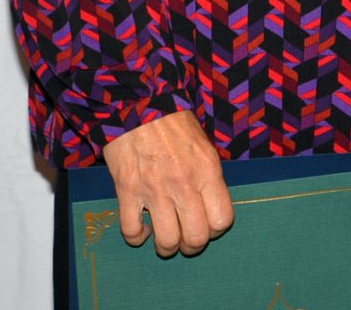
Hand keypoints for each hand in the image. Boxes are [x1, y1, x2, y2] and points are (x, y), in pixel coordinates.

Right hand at [98, 110, 233, 258]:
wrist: (138, 103)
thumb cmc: (172, 121)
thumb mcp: (203, 144)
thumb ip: (208, 176)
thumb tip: (211, 204)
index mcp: (207, 170)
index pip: (222, 220)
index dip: (215, 229)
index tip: (206, 225)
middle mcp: (184, 183)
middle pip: (196, 238)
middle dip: (192, 245)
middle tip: (185, 238)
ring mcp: (154, 189)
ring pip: (167, 241)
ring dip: (166, 247)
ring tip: (164, 239)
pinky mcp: (128, 190)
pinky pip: (131, 231)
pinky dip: (136, 238)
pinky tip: (141, 229)